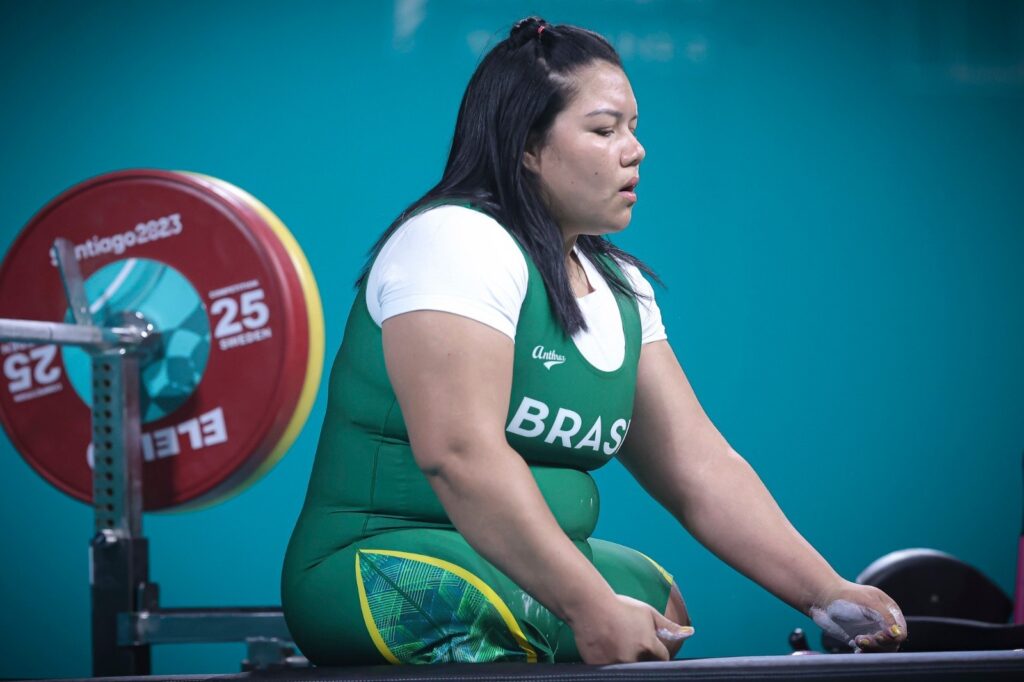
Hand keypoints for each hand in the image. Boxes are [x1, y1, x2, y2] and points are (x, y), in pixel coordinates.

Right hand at [571, 594, 694, 663]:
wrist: (589, 605)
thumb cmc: (619, 606)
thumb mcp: (647, 612)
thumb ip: (668, 626)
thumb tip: (689, 633)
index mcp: (648, 645)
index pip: (662, 658)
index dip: (656, 651)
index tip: (649, 646)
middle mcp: (634, 658)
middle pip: (645, 665)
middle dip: (642, 657)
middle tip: (631, 644)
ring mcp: (617, 664)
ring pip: (628, 669)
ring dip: (626, 660)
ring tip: (618, 644)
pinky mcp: (600, 667)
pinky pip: (611, 670)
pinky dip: (610, 662)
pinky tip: (606, 648)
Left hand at [809, 579, 907, 651]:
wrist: (821, 599)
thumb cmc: (844, 595)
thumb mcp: (868, 601)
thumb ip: (885, 616)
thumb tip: (898, 634)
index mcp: (888, 609)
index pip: (900, 629)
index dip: (893, 636)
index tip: (879, 636)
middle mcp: (882, 621)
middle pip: (892, 642)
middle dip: (880, 643)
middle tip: (863, 639)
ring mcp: (871, 630)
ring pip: (881, 649)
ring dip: (871, 648)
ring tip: (857, 640)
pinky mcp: (860, 638)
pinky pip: (868, 651)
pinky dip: (864, 652)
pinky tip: (856, 648)